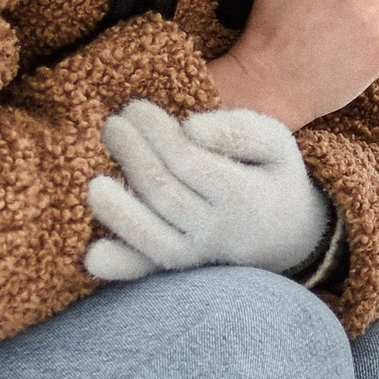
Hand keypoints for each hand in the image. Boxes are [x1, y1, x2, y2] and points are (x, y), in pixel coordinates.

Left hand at [83, 103, 331, 282]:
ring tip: (93, 184)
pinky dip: (120, 266)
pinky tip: (91, 256)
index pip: (189, 162)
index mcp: (243, 195)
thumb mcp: (275, 142)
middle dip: (132, 156)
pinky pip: (147, 270)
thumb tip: (189, 127)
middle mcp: (217, 230)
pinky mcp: (178, 267)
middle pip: (164, 193)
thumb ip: (238, 130)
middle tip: (113, 125)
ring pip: (151, 237)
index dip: (157, 133)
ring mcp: (196, 254)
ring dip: (118, 211)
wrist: (287, 233)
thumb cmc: (271, 175)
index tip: (135, 107)